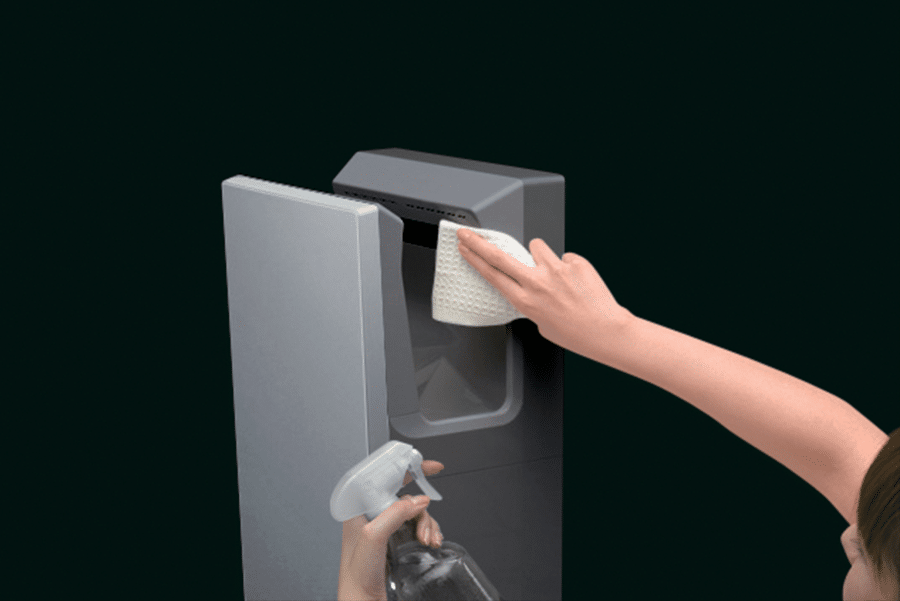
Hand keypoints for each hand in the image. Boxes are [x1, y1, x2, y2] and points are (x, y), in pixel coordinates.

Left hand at [337, 460, 444, 600]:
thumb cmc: (356, 578)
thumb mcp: (373, 537)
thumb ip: (394, 513)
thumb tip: (417, 499)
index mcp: (359, 508)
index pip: (385, 477)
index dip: (408, 468)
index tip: (430, 467)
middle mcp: (372, 516)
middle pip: (406, 496)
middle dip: (422, 507)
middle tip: (427, 519)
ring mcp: (385, 530)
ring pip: (415, 513)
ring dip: (428, 523)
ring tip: (428, 539)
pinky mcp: (395, 543)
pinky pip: (418, 528)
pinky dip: (429, 532)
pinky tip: (431, 542)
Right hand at [456, 228, 631, 359]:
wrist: (604, 330)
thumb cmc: (575, 332)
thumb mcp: (540, 323)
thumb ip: (530, 300)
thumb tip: (530, 283)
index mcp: (525, 301)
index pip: (492, 274)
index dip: (474, 258)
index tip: (464, 248)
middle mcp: (537, 283)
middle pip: (499, 256)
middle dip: (478, 242)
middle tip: (467, 233)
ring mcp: (556, 270)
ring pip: (537, 246)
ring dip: (542, 256)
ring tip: (556, 274)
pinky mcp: (575, 262)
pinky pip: (564, 256)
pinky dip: (568, 266)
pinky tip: (576, 281)